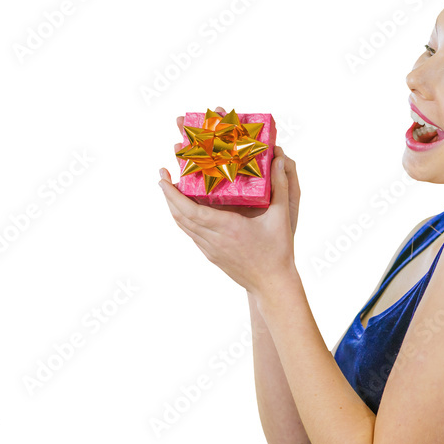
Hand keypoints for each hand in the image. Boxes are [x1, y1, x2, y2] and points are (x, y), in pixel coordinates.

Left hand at [161, 116, 298, 295]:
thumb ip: (281, 186)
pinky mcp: (212, 255)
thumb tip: (278, 159)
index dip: (172, 194)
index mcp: (228, 227)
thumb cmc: (278, 252)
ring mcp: (210, 249)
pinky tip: (189, 210)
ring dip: (174, 207)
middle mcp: (214, 239)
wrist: (272, 284)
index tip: (163, 178)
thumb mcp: (281, 217)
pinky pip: (192, 234)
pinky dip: (185, 219)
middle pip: (180, 216)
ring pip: (183, 226)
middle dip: (167, 195)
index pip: (190, 210)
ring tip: (172, 189)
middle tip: (163, 176)